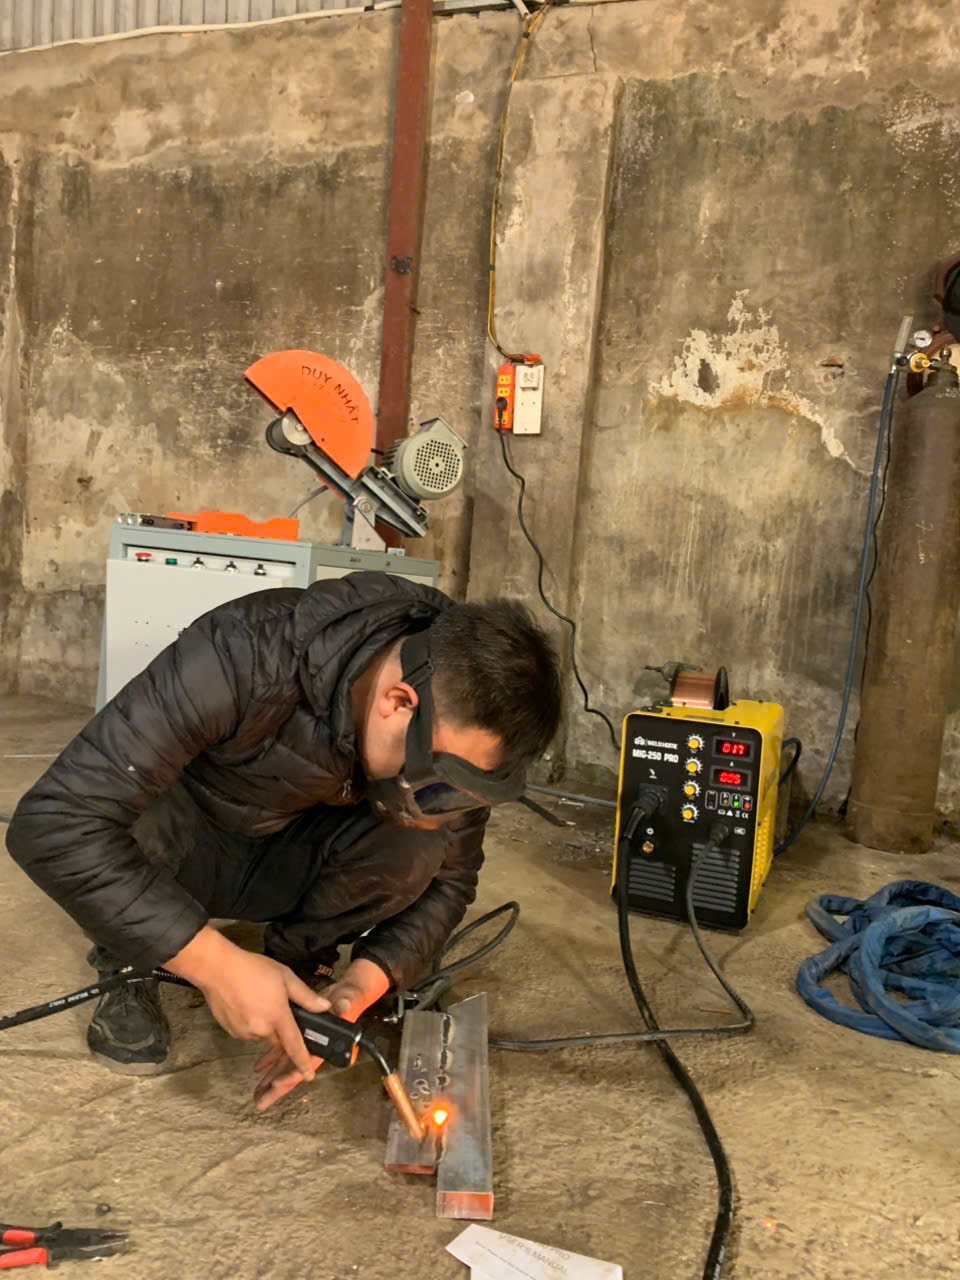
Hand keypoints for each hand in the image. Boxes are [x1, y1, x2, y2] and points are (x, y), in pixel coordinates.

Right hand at [165, 926, 330, 1081]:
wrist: (216, 969)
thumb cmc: (254, 969)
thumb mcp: (285, 977)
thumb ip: (306, 996)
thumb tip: (325, 1008)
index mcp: (277, 1017)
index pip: (294, 1046)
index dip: (303, 1062)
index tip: (309, 1076)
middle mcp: (261, 1030)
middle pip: (278, 1041)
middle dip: (282, 1032)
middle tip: (279, 1010)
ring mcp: (243, 1033)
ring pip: (262, 1036)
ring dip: (265, 1026)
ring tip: (260, 1001)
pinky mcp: (230, 1031)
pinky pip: (247, 1032)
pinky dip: (251, 1024)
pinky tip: (246, 1005)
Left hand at [252, 958, 389, 1111]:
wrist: (346, 994)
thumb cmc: (349, 999)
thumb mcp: (347, 1000)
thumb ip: (344, 1005)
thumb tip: (344, 1007)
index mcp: (323, 1044)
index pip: (306, 1063)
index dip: (292, 1074)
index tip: (276, 1084)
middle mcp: (312, 1048)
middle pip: (292, 1071)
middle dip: (276, 1088)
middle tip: (260, 1102)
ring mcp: (303, 1043)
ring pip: (284, 1064)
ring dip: (271, 1077)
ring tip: (257, 1092)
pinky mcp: (297, 1034)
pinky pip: (281, 1050)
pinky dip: (270, 1059)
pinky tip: (258, 1067)